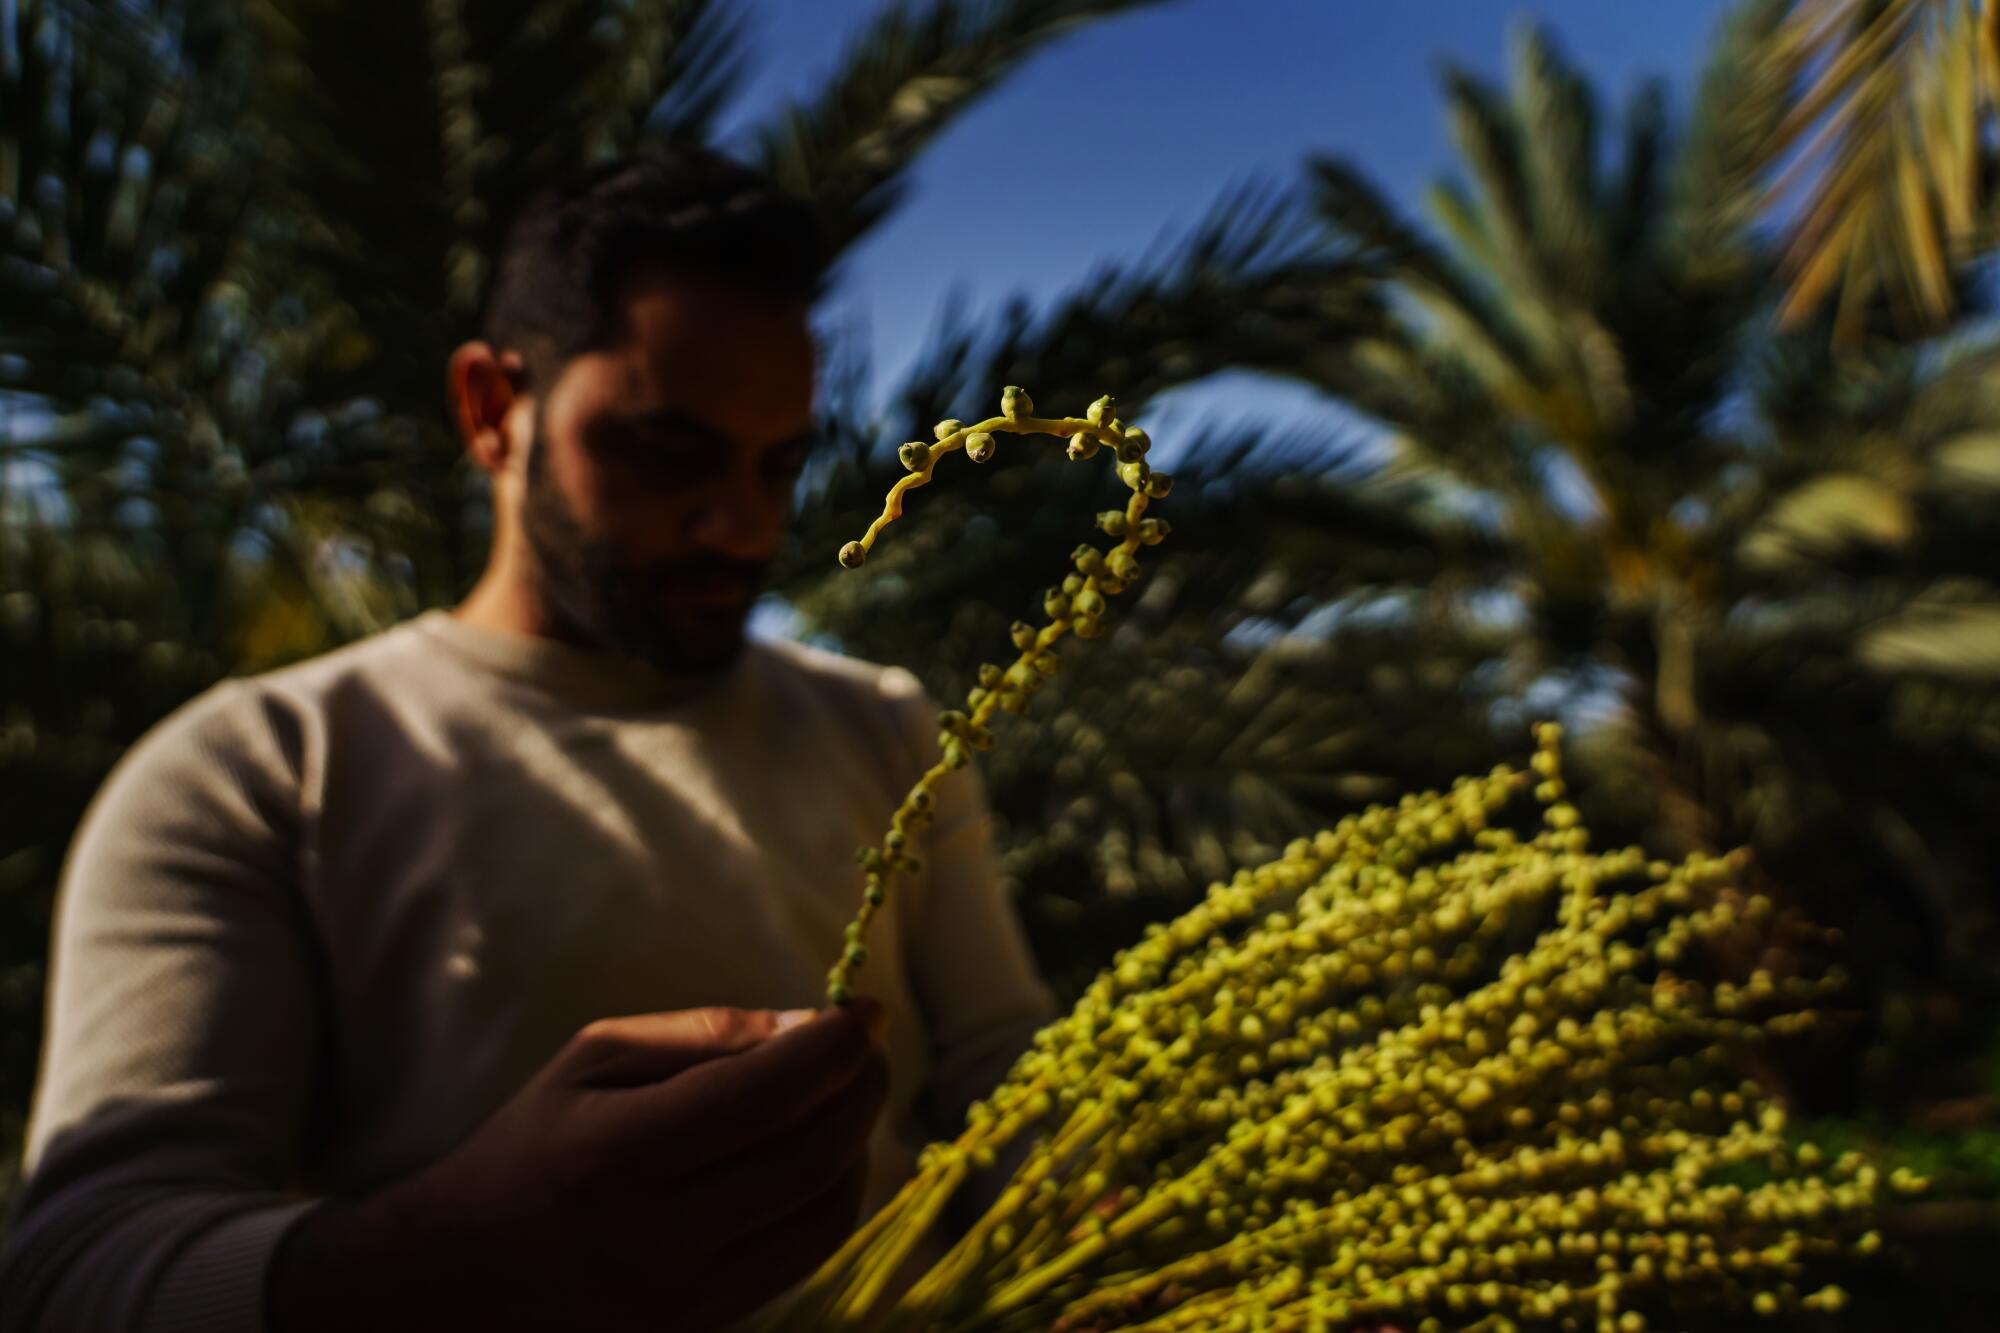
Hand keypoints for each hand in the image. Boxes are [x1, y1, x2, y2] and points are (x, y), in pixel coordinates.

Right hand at [269, 1000, 889, 1332]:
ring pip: (822, 1215)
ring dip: (858, 1144)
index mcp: (615, 1156)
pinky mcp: (706, 1329)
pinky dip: (834, 1194)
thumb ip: (707, 1036)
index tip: (862, 1011)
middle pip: (807, 1159)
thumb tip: (815, 1027)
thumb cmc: (535, 1144)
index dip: (831, 1049)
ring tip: (846, 1096)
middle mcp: (655, 1239)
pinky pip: (803, 1256)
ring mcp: (685, 1299)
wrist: (466, 1278)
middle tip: (868, 1048)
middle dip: (860, 1091)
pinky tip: (823, 1153)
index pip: (759, 1098)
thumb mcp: (595, 1059)